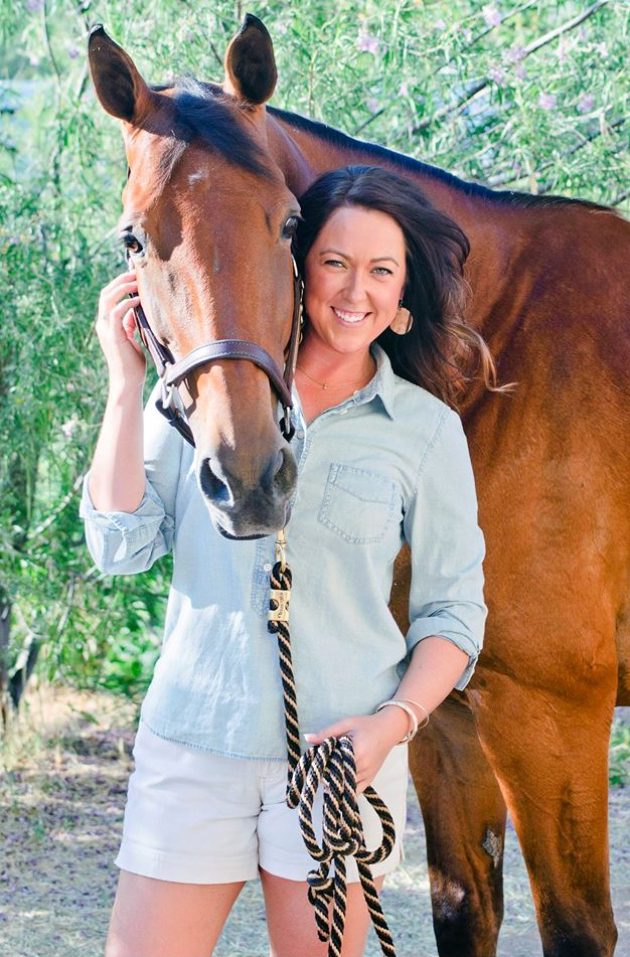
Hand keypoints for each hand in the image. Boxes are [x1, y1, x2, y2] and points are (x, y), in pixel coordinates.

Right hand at [95, 270, 145, 388]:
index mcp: (106, 323)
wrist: (128, 381)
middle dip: (120, 280)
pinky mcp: (113, 336)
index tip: (134, 276)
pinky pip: (116, 313)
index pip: (108, 296)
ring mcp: (106, 329)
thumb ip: (130, 323)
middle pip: (106, 293)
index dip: (119, 284)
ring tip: (137, 282)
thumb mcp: (133, 338)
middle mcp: (103, 324)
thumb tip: (135, 309)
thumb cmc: (132, 362)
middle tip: (136, 273)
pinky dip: (127, 303)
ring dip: (123, 287)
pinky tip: (138, 300)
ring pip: (108, 299)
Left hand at [304, 708, 407, 792]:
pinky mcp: (370, 780)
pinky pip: (355, 792)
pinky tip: (338, 783)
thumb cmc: (366, 725)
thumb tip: (307, 738)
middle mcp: (363, 766)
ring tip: (327, 774)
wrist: (389, 730)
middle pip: (338, 778)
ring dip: (334, 783)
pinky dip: (345, 790)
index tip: (314, 761)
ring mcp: (368, 775)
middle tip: (318, 768)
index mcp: (356, 751)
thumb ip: (326, 733)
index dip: (321, 765)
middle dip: (326, 775)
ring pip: (345, 787)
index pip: (332, 764)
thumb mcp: (346, 724)